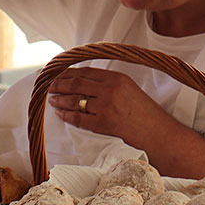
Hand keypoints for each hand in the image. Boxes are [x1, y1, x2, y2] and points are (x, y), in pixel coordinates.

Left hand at [47, 66, 172, 150]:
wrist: (157, 133)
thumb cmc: (143, 112)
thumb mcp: (128, 89)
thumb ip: (107, 83)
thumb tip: (81, 81)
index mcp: (117, 78)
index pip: (84, 71)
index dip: (66, 72)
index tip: (54, 73)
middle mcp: (110, 90)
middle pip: (76, 84)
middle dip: (58, 84)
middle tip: (46, 86)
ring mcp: (106, 107)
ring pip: (75, 100)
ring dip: (60, 100)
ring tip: (51, 100)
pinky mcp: (103, 123)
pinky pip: (78, 118)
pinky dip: (67, 116)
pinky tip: (60, 114)